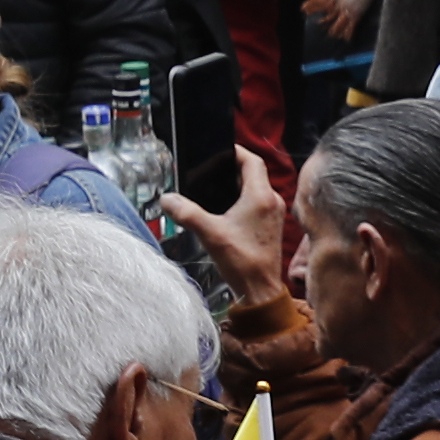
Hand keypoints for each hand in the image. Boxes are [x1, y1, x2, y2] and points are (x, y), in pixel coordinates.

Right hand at [159, 146, 289, 304]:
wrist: (261, 290)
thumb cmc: (243, 262)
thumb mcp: (209, 234)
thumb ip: (186, 212)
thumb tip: (167, 199)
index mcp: (260, 197)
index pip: (252, 160)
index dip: (235, 151)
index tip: (219, 149)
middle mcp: (271, 202)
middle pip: (253, 173)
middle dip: (231, 168)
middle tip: (209, 168)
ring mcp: (272, 215)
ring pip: (255, 188)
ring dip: (236, 184)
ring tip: (213, 187)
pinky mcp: (269, 226)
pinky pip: (256, 202)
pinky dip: (241, 199)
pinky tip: (224, 210)